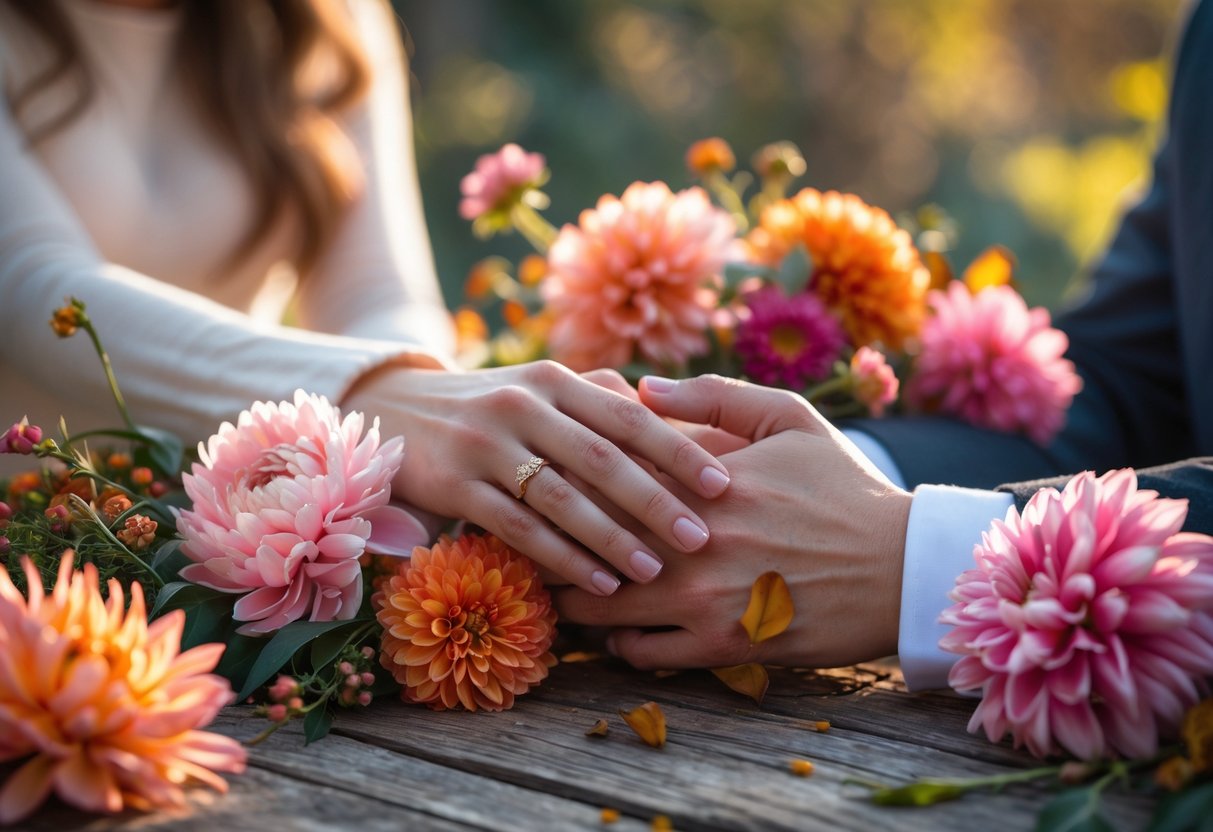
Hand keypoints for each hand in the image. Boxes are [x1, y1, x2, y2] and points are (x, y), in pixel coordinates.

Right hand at [342, 361, 731, 595]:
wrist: (393, 409)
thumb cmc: (489, 406)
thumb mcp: (540, 389)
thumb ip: (598, 398)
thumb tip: (663, 411)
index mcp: (554, 382)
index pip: (630, 417)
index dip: (679, 451)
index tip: (724, 484)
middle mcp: (523, 406)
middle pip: (603, 458)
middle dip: (657, 501)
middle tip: (703, 536)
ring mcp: (485, 444)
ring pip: (562, 496)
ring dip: (612, 537)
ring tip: (655, 570)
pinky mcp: (455, 484)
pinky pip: (518, 527)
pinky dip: (562, 556)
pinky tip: (597, 582)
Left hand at [555, 374, 911, 668]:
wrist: (902, 566)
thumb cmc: (843, 487)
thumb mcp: (790, 418)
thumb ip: (713, 395)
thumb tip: (640, 387)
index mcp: (701, 476)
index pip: (602, 474)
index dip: (558, 477)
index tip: (537, 478)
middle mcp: (693, 537)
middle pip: (586, 539)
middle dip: (547, 539)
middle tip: (521, 537)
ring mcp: (705, 595)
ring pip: (600, 603)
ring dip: (571, 596)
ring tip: (555, 588)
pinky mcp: (722, 644)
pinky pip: (640, 651)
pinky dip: (617, 642)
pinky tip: (615, 629)